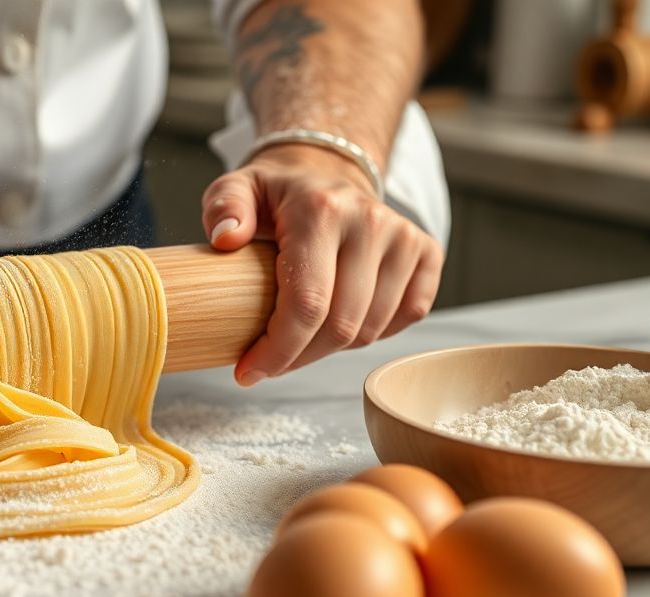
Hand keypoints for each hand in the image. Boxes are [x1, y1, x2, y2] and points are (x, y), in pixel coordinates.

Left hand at [200, 143, 442, 385]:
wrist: (324, 172)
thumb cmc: (275, 195)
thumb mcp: (235, 189)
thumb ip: (223, 207)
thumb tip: (226, 237)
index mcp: (321, 209)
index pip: (307, 303)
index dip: (278, 350)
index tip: (248, 372)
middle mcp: (370, 221)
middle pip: (341, 326)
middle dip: (299, 358)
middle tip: (269, 361)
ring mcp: (404, 237)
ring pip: (372, 330)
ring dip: (331, 348)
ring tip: (301, 334)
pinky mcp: (426, 252)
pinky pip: (407, 316)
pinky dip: (374, 331)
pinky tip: (342, 318)